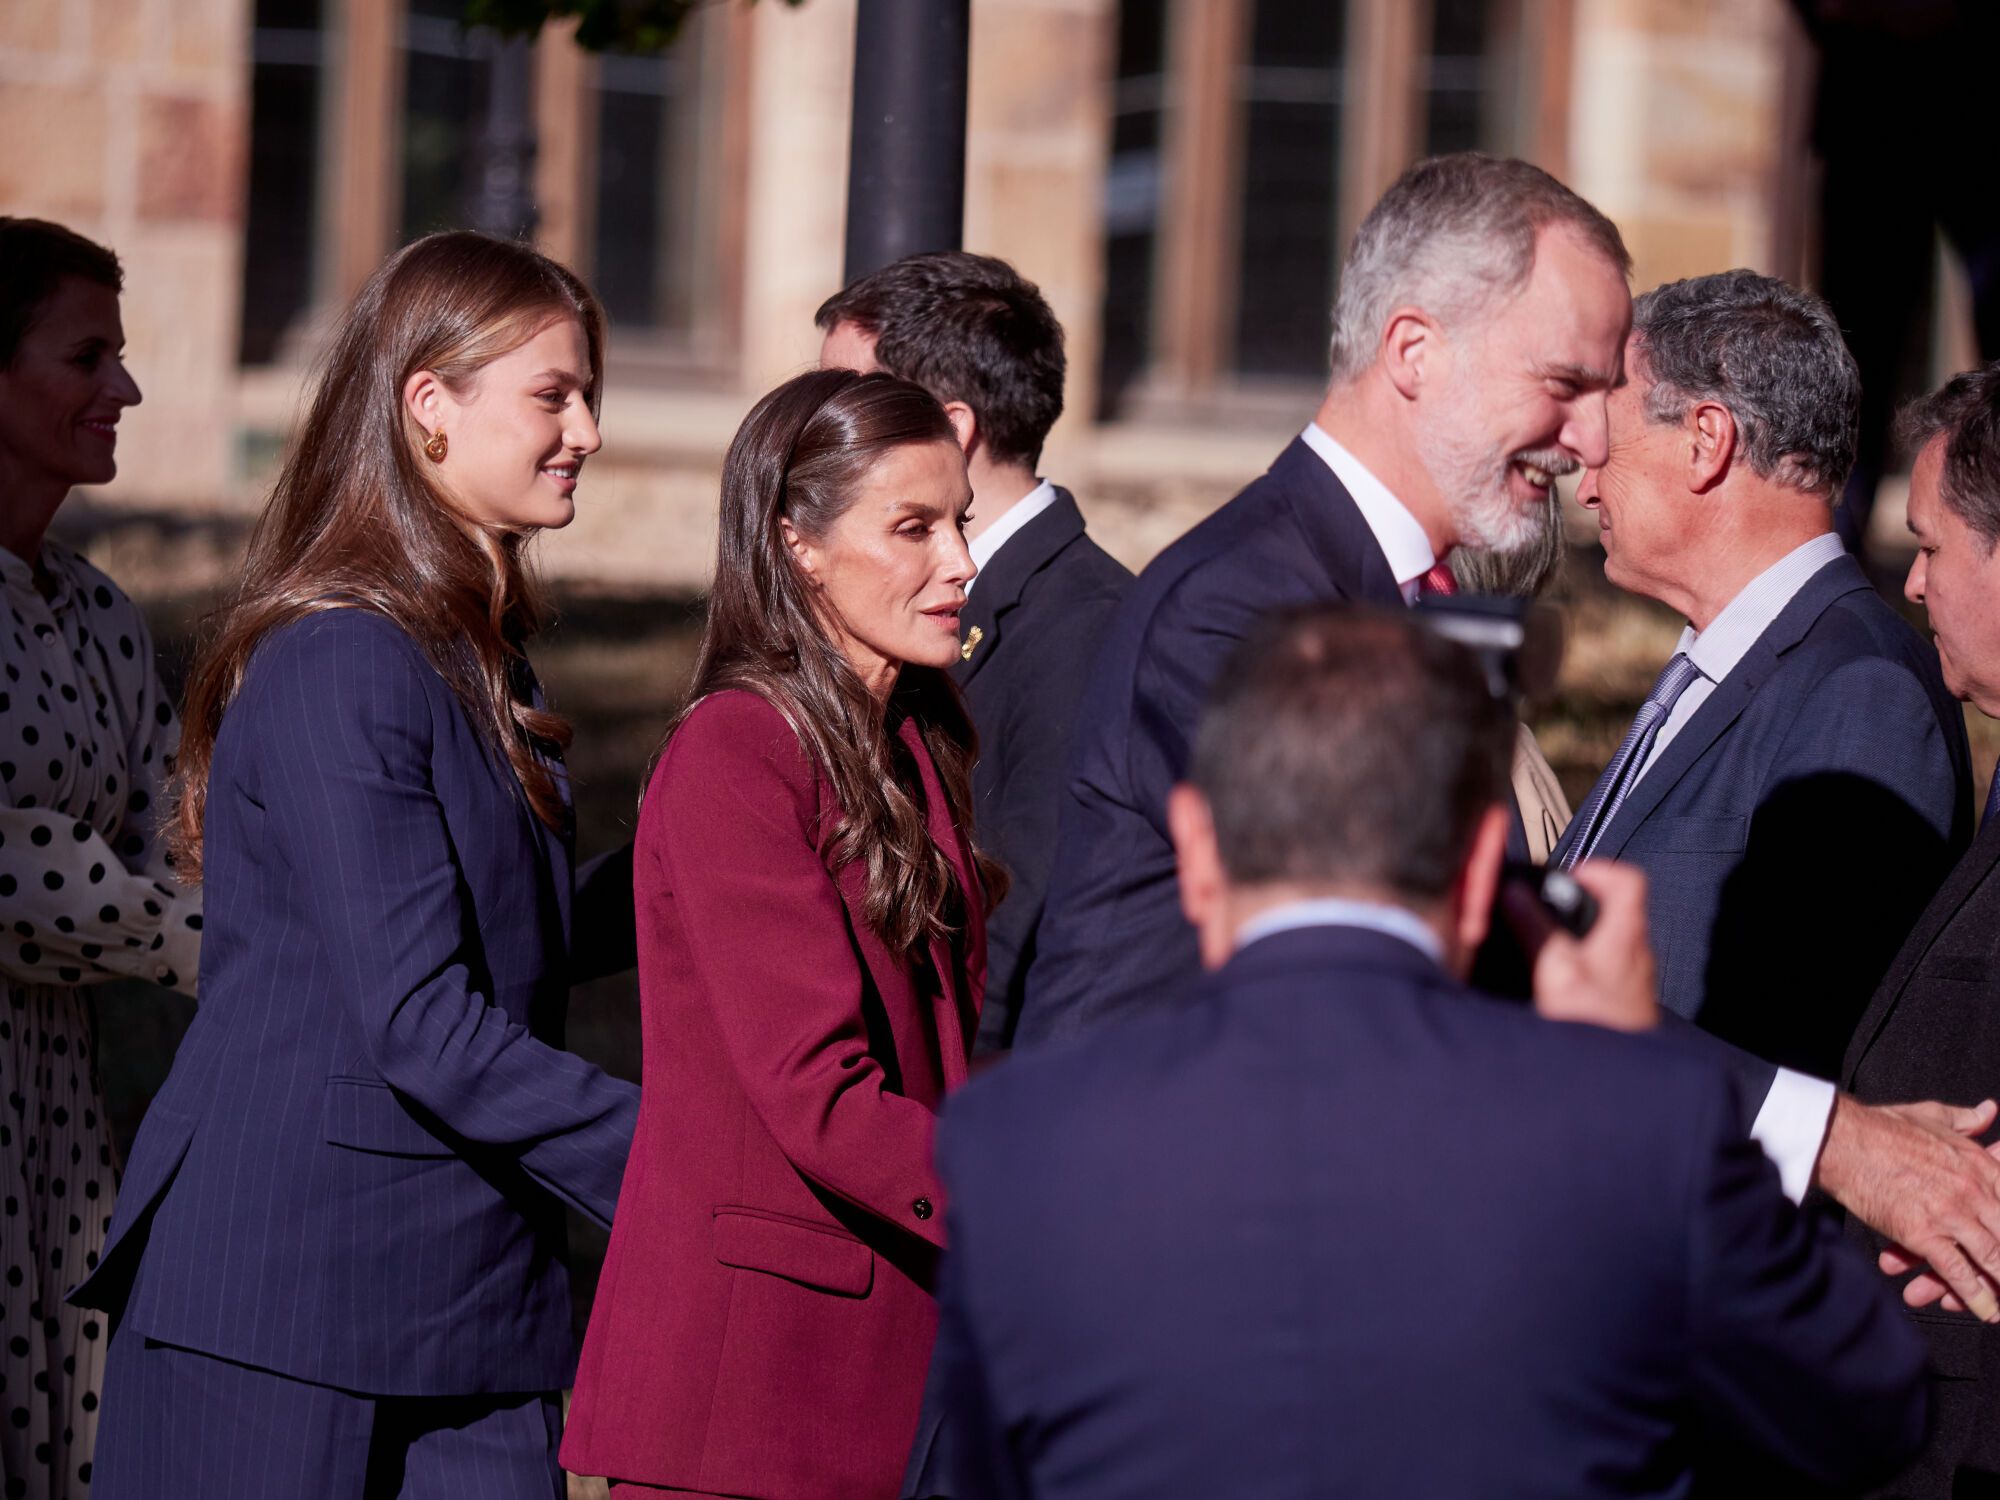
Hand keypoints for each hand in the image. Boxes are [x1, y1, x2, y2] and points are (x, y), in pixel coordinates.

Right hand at [1512, 860, 1657, 1032]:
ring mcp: (1632, 978)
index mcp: (1626, 934)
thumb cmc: (1595, 1024)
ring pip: (1607, 938)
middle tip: (1545, 910)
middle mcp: (1636, 952)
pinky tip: (1555, 980)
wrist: (1621, 1082)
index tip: (1565, 877)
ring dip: (1576, 934)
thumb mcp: (1555, 969)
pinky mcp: (1623, 1000)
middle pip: (1614, 907)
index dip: (1597, 869)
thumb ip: (1534, 928)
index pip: (1629, 880)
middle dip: (1576, 903)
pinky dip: (1579, 962)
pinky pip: (1603, 966)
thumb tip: (1515, 893)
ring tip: (1544, 944)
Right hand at [1875, 1111, 1999, 1313]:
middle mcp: (1974, 1191)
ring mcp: (1951, 1215)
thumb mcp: (1933, 1115)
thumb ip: (1966, 1119)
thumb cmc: (1882, 1126)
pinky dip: (1976, 1297)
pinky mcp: (1923, 1234)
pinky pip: (1958, 1272)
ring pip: (1994, 1259)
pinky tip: (1987, 1311)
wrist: (1843, 1139)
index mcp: (1980, 1165)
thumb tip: (1987, 1111)